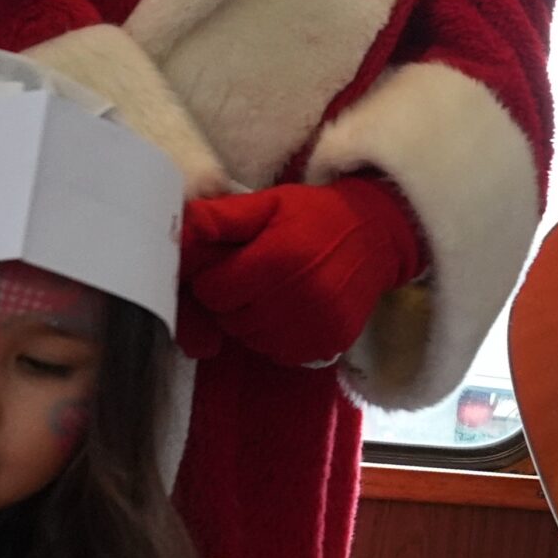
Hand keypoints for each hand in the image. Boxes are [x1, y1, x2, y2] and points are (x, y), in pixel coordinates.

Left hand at [182, 178, 424, 366]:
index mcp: (278, 258)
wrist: (378, 236)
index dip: (215, 278)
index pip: (212, 291)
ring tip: (274, 293)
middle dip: (232, 300)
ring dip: (252, 321)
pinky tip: (292, 311)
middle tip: (254, 276)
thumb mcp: (268, 203)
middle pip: (230, 319)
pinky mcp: (329, 344)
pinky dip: (277, 337)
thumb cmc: (315, 216)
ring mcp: (316, 326)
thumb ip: (221, 217)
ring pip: (251, 340)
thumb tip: (178, 229)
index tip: (233, 263)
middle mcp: (298, 297)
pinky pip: (280, 353)